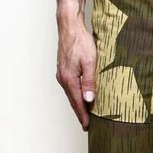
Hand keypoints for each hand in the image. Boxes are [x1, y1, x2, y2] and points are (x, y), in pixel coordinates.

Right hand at [56, 16, 96, 130]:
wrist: (69, 26)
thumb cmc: (81, 41)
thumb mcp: (90, 62)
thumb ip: (90, 81)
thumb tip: (89, 99)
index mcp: (69, 79)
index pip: (77, 103)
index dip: (83, 115)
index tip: (87, 126)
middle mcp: (63, 79)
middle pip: (72, 101)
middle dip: (80, 114)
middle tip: (86, 126)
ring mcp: (61, 74)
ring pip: (70, 95)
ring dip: (78, 105)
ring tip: (85, 115)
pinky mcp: (63, 70)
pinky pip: (70, 87)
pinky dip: (75, 95)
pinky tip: (80, 98)